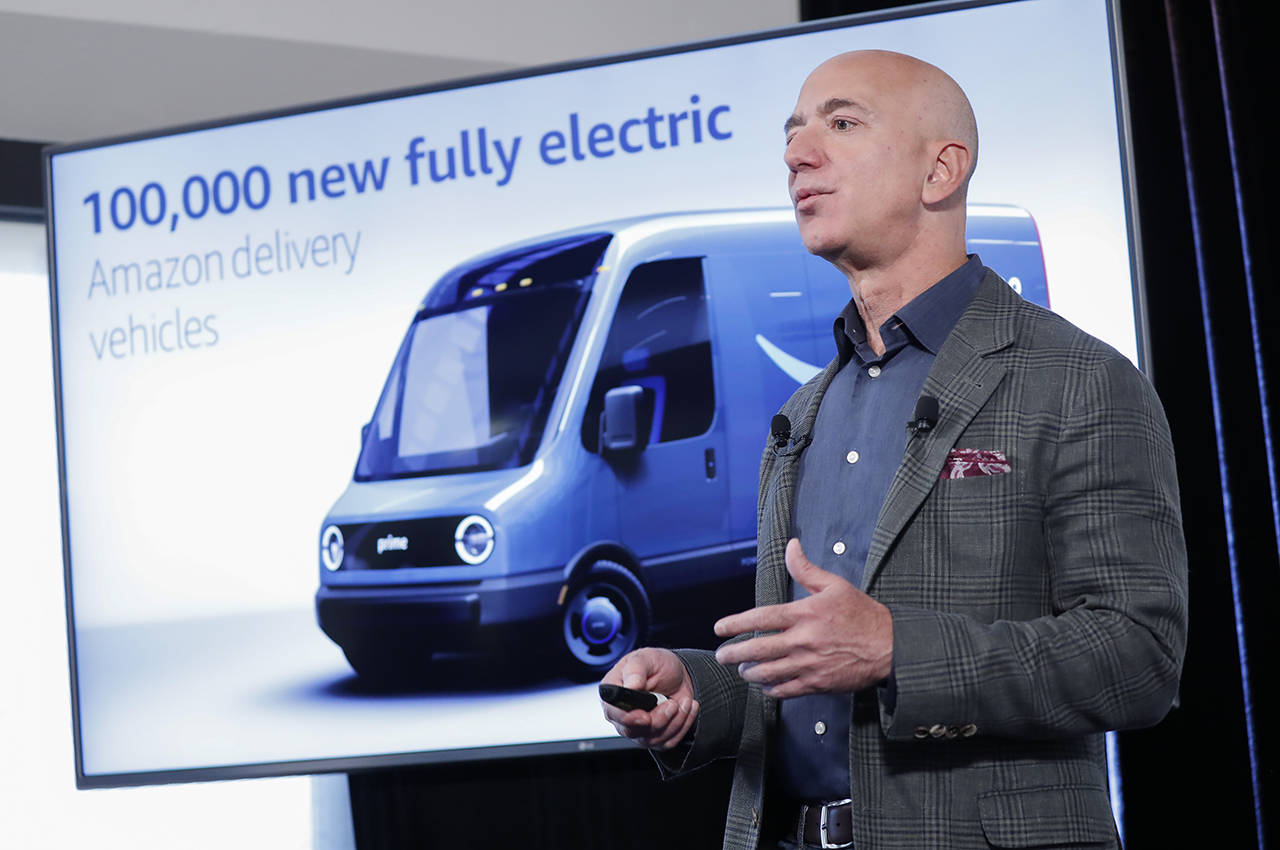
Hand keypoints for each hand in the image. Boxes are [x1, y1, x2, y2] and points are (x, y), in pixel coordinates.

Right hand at [599, 647, 698, 749]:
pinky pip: (668, 741)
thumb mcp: (646, 658)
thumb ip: (636, 670)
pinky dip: (683, 725)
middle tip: (672, 703)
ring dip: (675, 720)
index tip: (645, 716)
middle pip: (633, 731)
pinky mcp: (655, 737)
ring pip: (653, 739)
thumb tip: (631, 686)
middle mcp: (622, 715)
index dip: (628, 718)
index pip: (613, 713)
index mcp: (613, 694)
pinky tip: (686, 708)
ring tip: (682, 701)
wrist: (677, 674)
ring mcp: (638, 728)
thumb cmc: (657, 664)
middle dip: (658, 719)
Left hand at [713, 538, 892, 698]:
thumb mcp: (835, 585)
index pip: (761, 618)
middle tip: (722, 655)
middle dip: (734, 653)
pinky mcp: (817, 684)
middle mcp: (803, 641)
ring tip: (742, 669)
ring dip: (749, 672)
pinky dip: (770, 689)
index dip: (735, 623)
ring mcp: (809, 665)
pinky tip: (765, 685)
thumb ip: (806, 569)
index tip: (719, 628)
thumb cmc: (863, 615)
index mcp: (804, 614)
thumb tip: (791, 546)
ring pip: (768, 672)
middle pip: (757, 649)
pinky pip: (786, 690)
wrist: (890, 647)